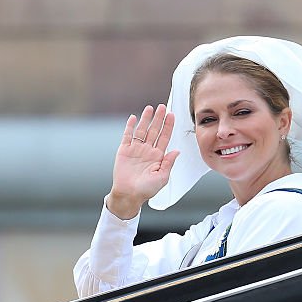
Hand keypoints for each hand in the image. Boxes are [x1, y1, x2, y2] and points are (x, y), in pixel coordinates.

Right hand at [107, 104, 179, 218]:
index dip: (168, 126)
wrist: (129, 195)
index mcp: (158, 156)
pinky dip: (129, 126)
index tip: (172, 115)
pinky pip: (127, 136)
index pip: (165, 137)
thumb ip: (169, 163)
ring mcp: (136, 149)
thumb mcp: (163, 177)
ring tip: (150, 108)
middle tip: (163, 107)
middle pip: (154, 130)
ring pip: (142, 130)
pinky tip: (133, 117)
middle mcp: (148, 150)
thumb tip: (177, 151)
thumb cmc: (147, 190)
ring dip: (146, 119)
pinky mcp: (124, 151)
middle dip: (159, 119)